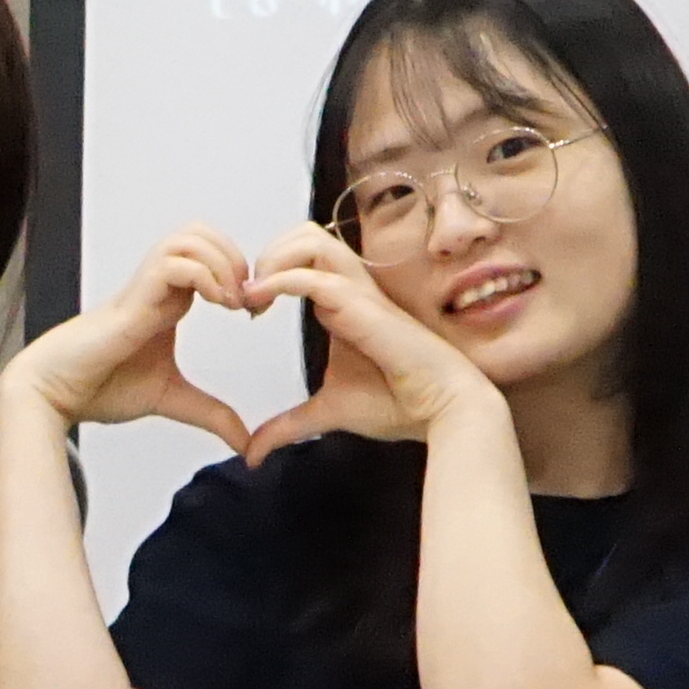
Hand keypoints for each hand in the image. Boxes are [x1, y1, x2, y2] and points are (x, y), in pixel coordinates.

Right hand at [0, 229, 259, 452]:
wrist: (55, 393)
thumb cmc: (100, 386)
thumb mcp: (171, 398)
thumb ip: (210, 414)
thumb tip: (245, 443)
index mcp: (168, 300)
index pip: (210, 255)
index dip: (239, 272)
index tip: (252, 310)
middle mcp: (158, 286)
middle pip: (202, 233)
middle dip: (235, 256)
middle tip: (246, 299)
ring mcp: (145, 287)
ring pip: (189, 237)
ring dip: (222, 262)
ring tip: (232, 301)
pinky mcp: (134, 298)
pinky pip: (174, 263)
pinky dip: (204, 275)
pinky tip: (216, 304)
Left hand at [237, 226, 487, 457]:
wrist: (441, 410)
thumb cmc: (397, 404)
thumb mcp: (326, 413)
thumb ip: (287, 426)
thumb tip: (253, 454)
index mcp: (342, 303)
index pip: (302, 257)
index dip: (269, 270)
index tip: (247, 309)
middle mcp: (350, 288)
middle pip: (304, 234)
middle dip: (267, 252)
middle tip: (247, 295)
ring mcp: (357, 292)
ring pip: (310, 239)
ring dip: (273, 258)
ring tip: (253, 295)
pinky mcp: (361, 305)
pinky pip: (312, 275)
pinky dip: (279, 280)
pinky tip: (259, 302)